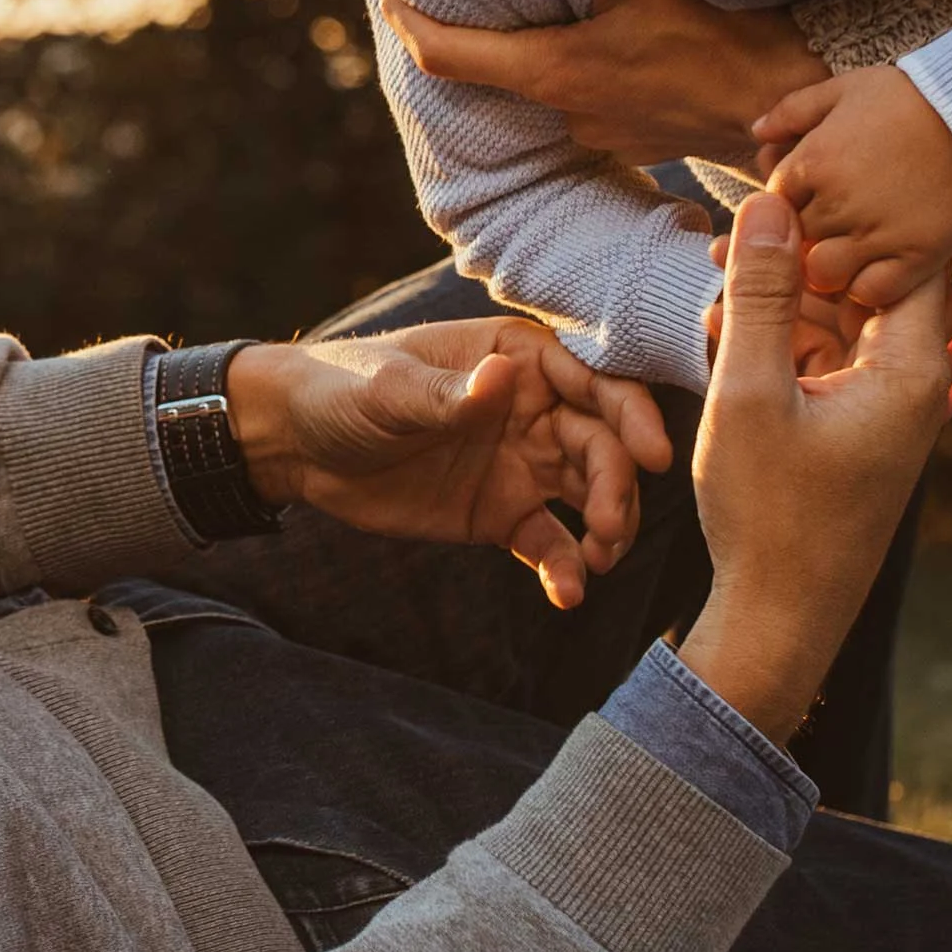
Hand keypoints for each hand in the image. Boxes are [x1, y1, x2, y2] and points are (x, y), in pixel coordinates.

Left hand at [225, 319, 681, 612]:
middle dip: (617, 484)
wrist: (297, 446)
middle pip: (602, 443)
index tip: (654, 457)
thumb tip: (505, 378)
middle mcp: (533, 408)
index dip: (632, 415)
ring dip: (606, 526)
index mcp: (517, 358)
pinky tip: (567, 593)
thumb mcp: (389, 390)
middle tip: (609, 528)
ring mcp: (523, 463)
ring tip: (598, 560)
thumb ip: (450, 394)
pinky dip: (565, 567)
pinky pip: (549, 542)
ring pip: (589, 493)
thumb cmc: (343, 390)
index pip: (595, 381)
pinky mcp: (502, 514)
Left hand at [381, 0, 825, 170]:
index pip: (444, 56)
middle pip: (498, 66)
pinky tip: (626, 34)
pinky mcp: (639, 137)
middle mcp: (566, 113)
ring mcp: (602, 132)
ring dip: (552, 41)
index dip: (406, 23)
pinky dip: (595, 61)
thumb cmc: (722, 40)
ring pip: (555, 78)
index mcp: (553, 73)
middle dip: (483, 24)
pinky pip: (598, 95)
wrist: (787, 113)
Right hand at [676, 193, 951, 739]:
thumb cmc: (770, 516)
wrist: (781, 618)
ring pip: (841, 324)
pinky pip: (829, 364)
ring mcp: (889, 411)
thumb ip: (759, 295)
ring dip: (780, 307)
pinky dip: (783, 348)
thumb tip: (767, 204)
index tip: (773, 209)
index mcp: (911, 370)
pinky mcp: (859, 431)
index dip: (838, 224)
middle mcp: (915, 385)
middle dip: (797, 264)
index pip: (901, 256)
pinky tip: (728, 342)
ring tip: (712, 305)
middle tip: (719, 255)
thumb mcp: (750, 393)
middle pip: (869, 286)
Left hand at [743, 64, 951, 309]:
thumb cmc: (906, 98)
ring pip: (824, 274)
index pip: (771, 205)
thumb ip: (792, 111)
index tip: (809, 200)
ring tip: (851, 249)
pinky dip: (868, 285)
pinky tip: (878, 265)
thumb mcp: (841, 90)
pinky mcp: (916, 255)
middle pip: (795, 242)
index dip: (788, 206)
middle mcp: (838, 202)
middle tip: (833, 224)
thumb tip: (757, 132)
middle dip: (807, 236)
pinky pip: (872, 290)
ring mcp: (877, 232)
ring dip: (830, 266)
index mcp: (812, 162)